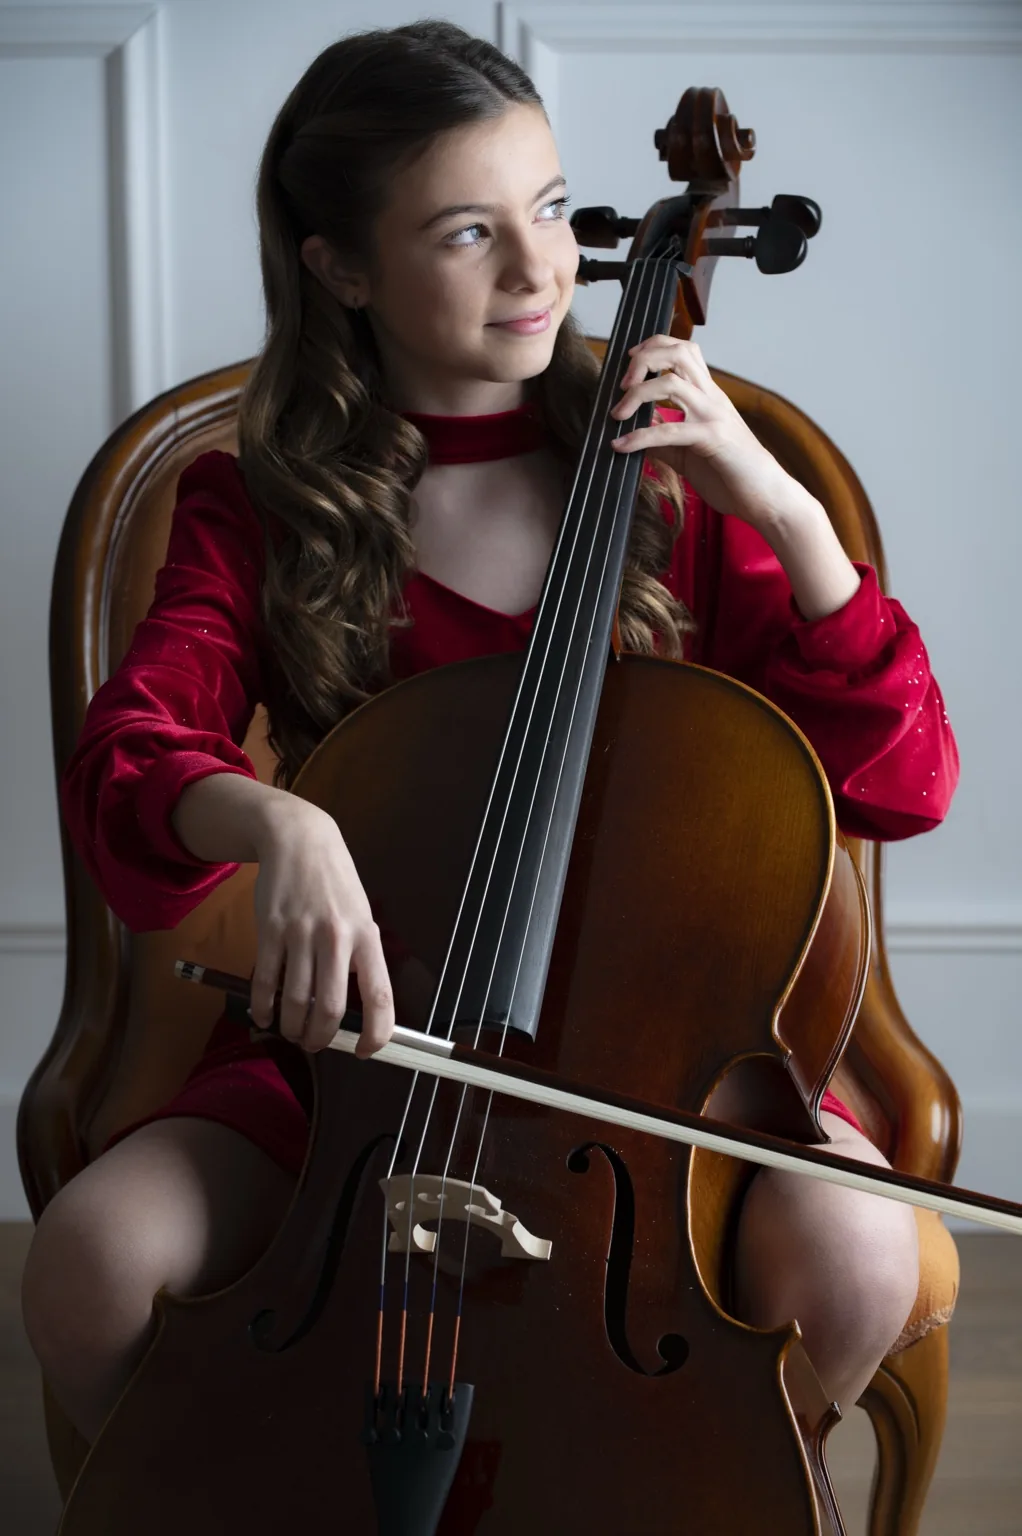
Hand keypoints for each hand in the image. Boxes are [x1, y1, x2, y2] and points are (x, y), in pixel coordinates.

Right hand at [249, 796, 393, 1058]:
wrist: (299, 840)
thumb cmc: (334, 884)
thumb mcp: (360, 915)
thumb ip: (357, 958)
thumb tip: (351, 1009)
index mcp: (367, 937)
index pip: (380, 996)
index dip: (377, 1033)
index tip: (367, 1050)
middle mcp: (337, 937)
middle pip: (331, 1008)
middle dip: (321, 1038)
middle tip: (314, 1044)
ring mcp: (302, 933)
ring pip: (296, 1001)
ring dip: (291, 1027)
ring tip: (290, 1031)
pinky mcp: (271, 930)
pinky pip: (266, 981)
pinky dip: (263, 1007)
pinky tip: (264, 1015)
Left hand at [610, 335, 792, 528]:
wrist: (765, 497)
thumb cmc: (732, 474)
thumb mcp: (689, 452)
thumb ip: (664, 439)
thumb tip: (634, 433)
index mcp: (709, 396)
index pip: (684, 351)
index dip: (655, 346)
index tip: (631, 361)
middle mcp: (712, 398)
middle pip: (678, 352)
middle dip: (645, 359)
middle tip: (623, 384)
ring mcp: (713, 415)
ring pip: (671, 383)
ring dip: (637, 394)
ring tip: (618, 414)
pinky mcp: (712, 439)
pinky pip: (669, 430)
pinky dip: (639, 437)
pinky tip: (622, 447)